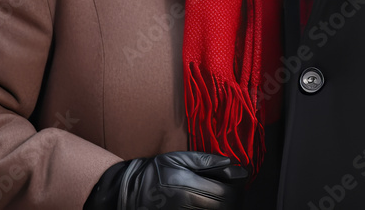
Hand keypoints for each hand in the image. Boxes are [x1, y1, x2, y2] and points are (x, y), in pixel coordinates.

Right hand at [83, 150, 249, 209]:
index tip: (237, 177)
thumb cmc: (152, 172)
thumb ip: (206, 161)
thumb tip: (232, 165)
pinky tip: (207, 203)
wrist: (127, 193)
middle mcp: (188, 208)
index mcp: (188, 188)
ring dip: (223, 205)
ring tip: (218, 195)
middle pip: (226, 208)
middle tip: (230, 186)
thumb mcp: (177, 159)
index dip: (236, 186)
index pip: (227, 194)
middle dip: (233, 197)